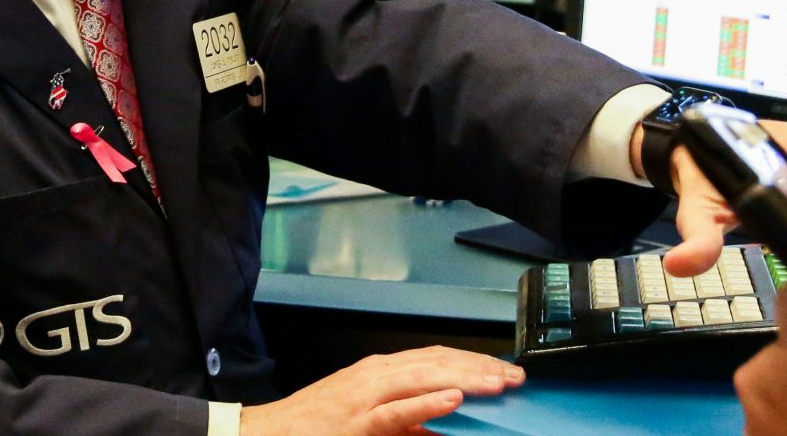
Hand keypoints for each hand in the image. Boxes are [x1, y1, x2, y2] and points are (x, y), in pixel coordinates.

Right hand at [240, 347, 520, 435]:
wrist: (270, 433)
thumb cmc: (317, 425)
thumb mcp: (371, 418)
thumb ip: (409, 419)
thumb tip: (447, 423)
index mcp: (381, 372)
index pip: (437, 358)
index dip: (474, 360)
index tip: (506, 370)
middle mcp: (376, 375)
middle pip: (437, 362)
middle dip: (480, 368)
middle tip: (516, 376)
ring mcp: (367, 396)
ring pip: (424, 379)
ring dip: (464, 378)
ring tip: (497, 383)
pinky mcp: (358, 421)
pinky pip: (398, 411)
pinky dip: (427, 403)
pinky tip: (452, 399)